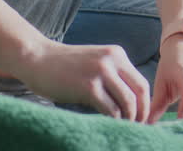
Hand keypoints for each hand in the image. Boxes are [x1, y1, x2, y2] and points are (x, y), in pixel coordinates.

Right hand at [14, 39, 150, 120]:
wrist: (37, 58)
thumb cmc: (64, 66)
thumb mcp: (95, 63)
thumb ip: (112, 77)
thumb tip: (130, 105)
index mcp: (116, 54)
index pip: (141, 82)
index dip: (145, 103)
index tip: (143, 118)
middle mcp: (112, 60)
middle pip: (139, 92)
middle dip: (142, 113)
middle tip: (138, 127)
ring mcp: (101, 72)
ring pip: (128, 102)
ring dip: (129, 119)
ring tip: (124, 128)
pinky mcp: (88, 87)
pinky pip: (110, 109)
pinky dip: (113, 121)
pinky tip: (109, 125)